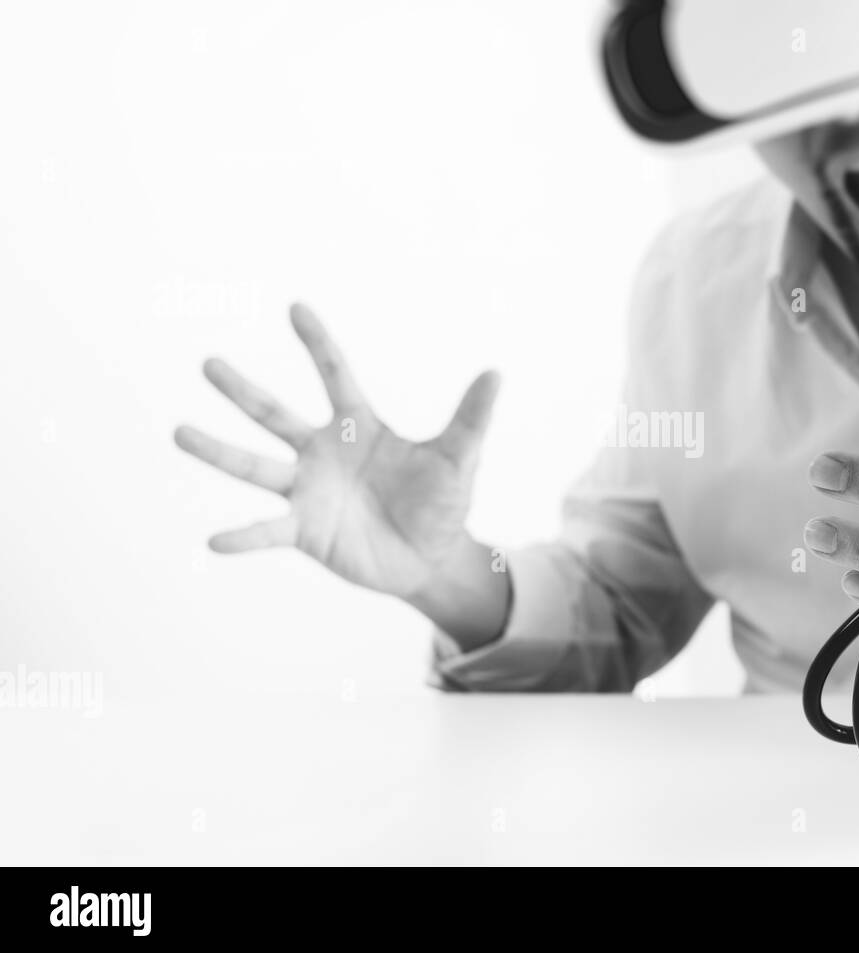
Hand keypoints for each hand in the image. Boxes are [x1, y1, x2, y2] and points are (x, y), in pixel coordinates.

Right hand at [176, 303, 507, 639]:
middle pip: (275, 414)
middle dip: (242, 391)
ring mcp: (308, 491)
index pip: (335, 375)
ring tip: (179, 433)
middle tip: (208, 363)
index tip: (296, 306)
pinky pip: (266, 531)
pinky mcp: (304, 531)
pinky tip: (213, 540)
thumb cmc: (441, 501)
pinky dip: (242, 537)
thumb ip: (471, 418)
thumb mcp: (458, 458)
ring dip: (217, 452)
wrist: (430, 557)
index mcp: (358, 426)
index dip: (318, 343)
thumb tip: (496, 372)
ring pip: (254, 466)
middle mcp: (323, 452)